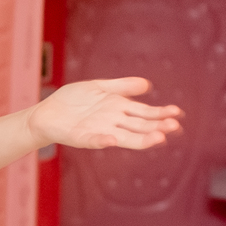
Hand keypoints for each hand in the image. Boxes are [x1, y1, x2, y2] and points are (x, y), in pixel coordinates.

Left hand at [28, 77, 182, 151]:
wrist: (46, 112)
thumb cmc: (73, 101)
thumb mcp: (99, 88)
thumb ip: (122, 87)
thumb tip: (147, 84)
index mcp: (119, 111)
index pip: (145, 114)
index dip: (161, 115)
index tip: (178, 115)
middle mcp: (113, 123)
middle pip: (140, 127)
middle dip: (157, 127)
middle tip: (175, 126)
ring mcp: (98, 131)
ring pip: (124, 137)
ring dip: (141, 139)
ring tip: (158, 138)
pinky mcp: (81, 137)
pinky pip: (94, 140)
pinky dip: (103, 140)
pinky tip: (112, 139)